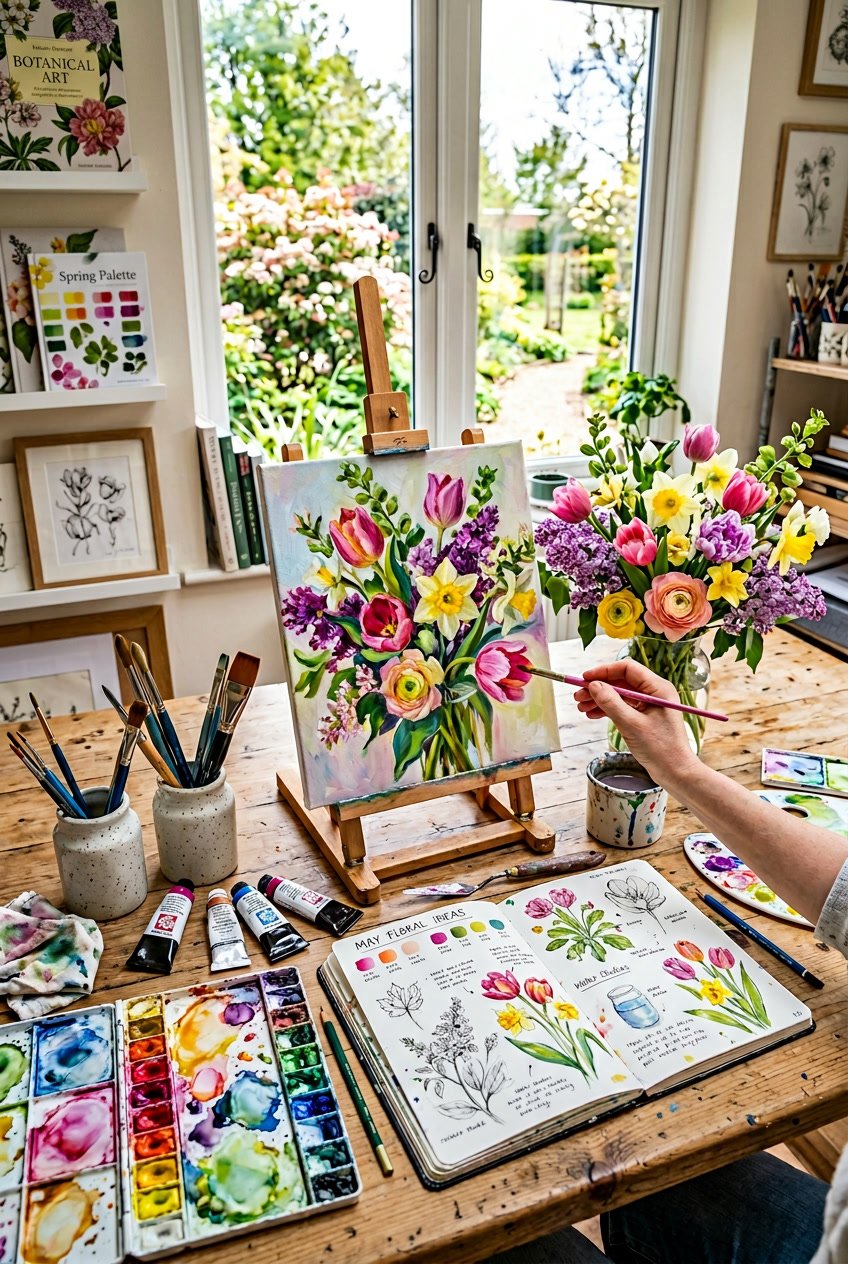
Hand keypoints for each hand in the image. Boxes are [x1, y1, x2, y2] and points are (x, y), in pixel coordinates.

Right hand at [574, 660, 698, 786]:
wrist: (676, 772)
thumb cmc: (660, 749)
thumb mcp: (631, 724)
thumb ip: (611, 703)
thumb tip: (593, 685)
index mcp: (658, 688)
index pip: (627, 669)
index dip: (604, 671)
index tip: (585, 678)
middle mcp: (654, 693)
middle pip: (621, 681)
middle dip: (598, 687)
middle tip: (578, 696)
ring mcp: (649, 705)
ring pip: (619, 694)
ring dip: (600, 699)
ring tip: (581, 707)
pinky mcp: (645, 717)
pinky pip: (623, 707)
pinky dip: (607, 710)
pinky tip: (592, 714)